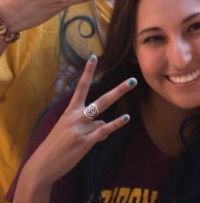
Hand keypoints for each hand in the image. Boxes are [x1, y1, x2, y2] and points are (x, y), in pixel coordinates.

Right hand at [13, 55, 134, 201]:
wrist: (42, 165)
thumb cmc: (55, 146)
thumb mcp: (67, 130)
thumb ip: (87, 125)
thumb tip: (106, 126)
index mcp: (69, 111)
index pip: (81, 87)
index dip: (88, 72)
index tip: (94, 57)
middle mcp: (75, 117)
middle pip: (102, 101)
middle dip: (119, 91)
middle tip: (133, 81)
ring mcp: (81, 129)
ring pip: (102, 121)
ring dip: (100, 130)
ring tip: (96, 132)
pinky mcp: (85, 142)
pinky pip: (105, 130)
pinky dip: (116, 125)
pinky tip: (126, 118)